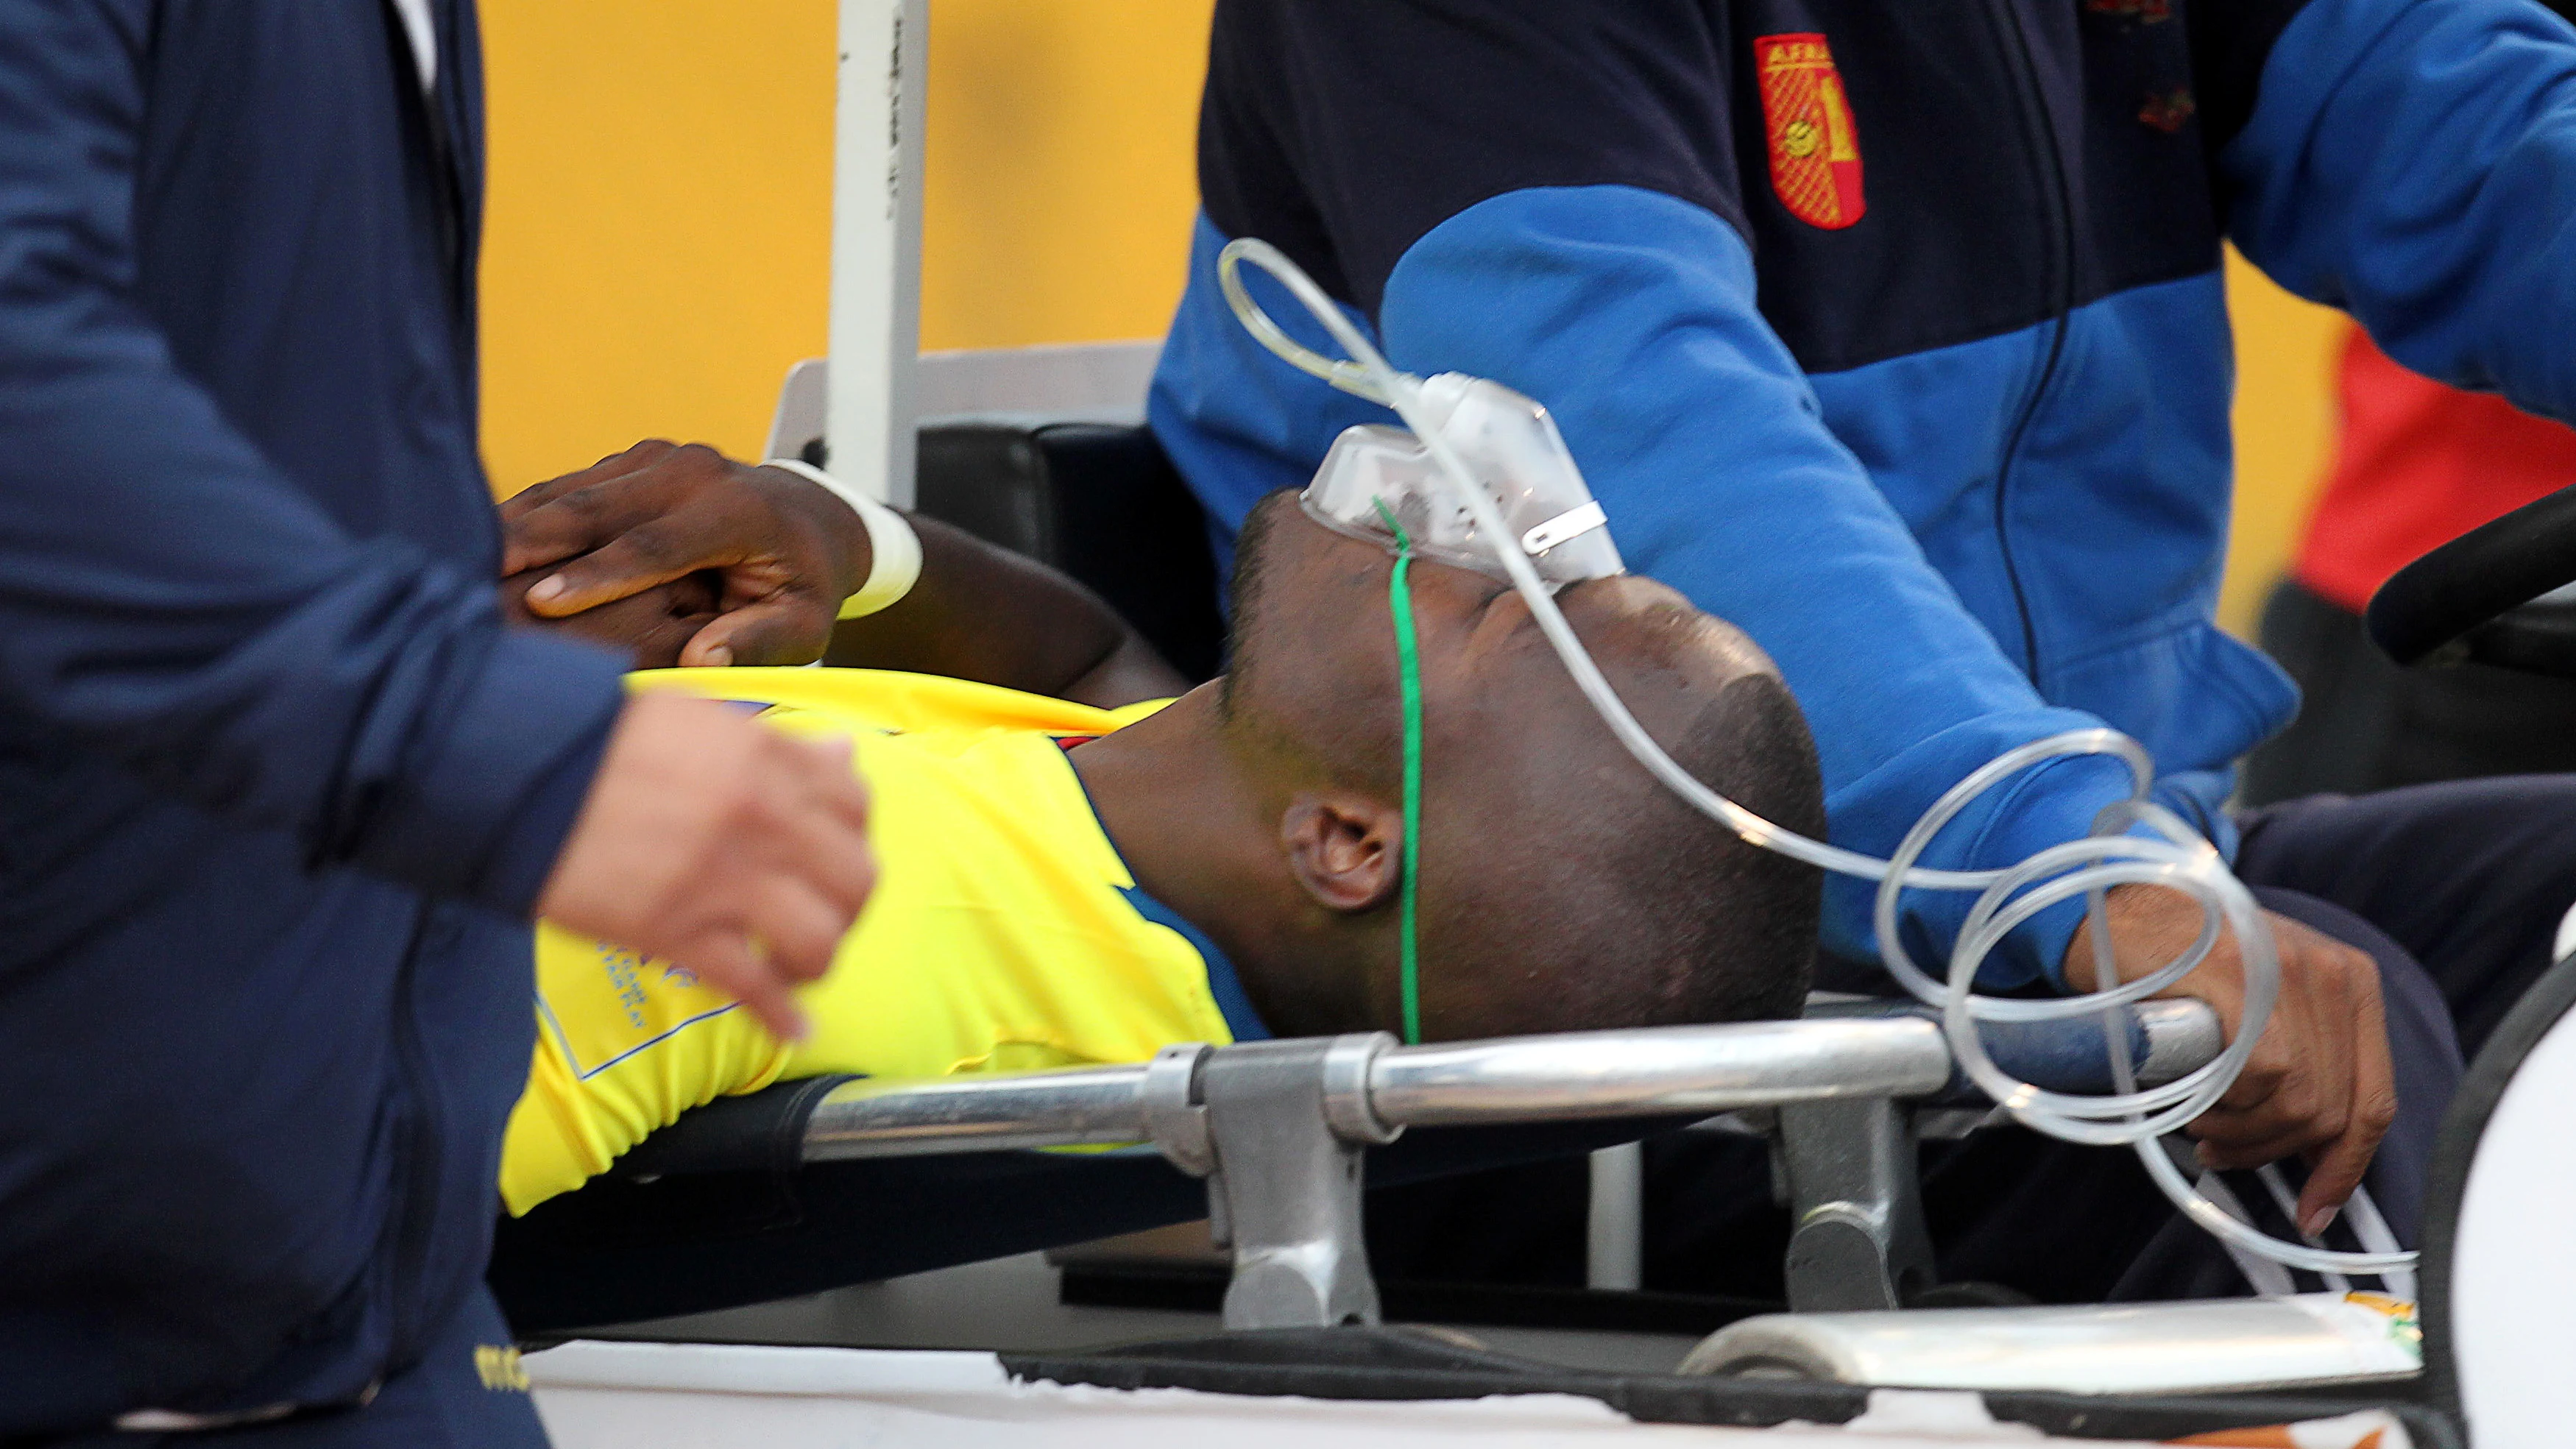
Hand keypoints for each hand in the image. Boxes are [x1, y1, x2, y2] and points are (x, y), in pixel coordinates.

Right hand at [501, 440, 869, 666]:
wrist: (806, 518)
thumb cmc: (802, 585)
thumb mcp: (803, 623)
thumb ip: (760, 640)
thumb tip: (703, 660)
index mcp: (735, 511)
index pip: (655, 546)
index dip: (597, 576)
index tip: (544, 605)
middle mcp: (692, 472)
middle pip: (598, 509)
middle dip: (532, 543)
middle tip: (471, 579)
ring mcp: (655, 459)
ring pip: (571, 492)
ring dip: (514, 526)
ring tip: (452, 559)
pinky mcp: (627, 461)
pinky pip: (566, 487)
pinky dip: (522, 515)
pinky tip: (475, 544)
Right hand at [537, 692, 875, 1039]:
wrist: (512, 773)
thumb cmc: (594, 743)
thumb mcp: (694, 720)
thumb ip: (772, 746)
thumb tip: (839, 756)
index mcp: (765, 758)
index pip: (854, 804)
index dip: (853, 835)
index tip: (831, 854)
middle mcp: (762, 818)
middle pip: (854, 877)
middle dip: (847, 906)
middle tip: (820, 915)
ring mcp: (725, 879)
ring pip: (819, 937)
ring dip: (817, 961)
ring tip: (794, 968)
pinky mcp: (680, 933)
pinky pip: (754, 986)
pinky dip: (780, 1016)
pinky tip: (791, 1030)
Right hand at [2062, 884, 2396, 1237]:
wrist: (2116, 906)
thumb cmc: (2183, 960)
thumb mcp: (2267, 997)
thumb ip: (2304, 1057)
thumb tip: (2317, 1148)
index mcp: (2352, 980)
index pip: (2374, 1098)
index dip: (2344, 1166)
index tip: (2315, 1206)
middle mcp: (2331, 972)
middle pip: (2333, 1110)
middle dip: (2275, 1150)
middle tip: (2224, 1149)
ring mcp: (2287, 972)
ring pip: (2298, 1103)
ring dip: (2245, 1132)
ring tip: (2205, 1122)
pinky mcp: (2239, 977)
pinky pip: (2258, 1076)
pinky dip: (2226, 1107)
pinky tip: (2195, 1099)